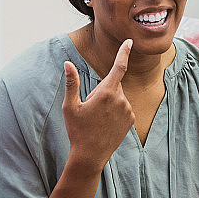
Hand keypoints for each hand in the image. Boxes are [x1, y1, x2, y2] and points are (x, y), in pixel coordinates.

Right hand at [62, 39, 135, 170]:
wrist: (91, 155)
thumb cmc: (78, 130)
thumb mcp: (70, 106)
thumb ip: (71, 83)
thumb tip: (67, 64)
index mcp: (106, 92)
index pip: (119, 66)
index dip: (124, 52)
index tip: (130, 41)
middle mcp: (121, 99)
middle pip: (112, 85)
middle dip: (101, 91)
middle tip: (90, 109)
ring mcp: (128, 110)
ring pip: (117, 97)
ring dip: (108, 102)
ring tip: (97, 119)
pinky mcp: (131, 119)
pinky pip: (123, 107)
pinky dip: (115, 111)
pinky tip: (105, 124)